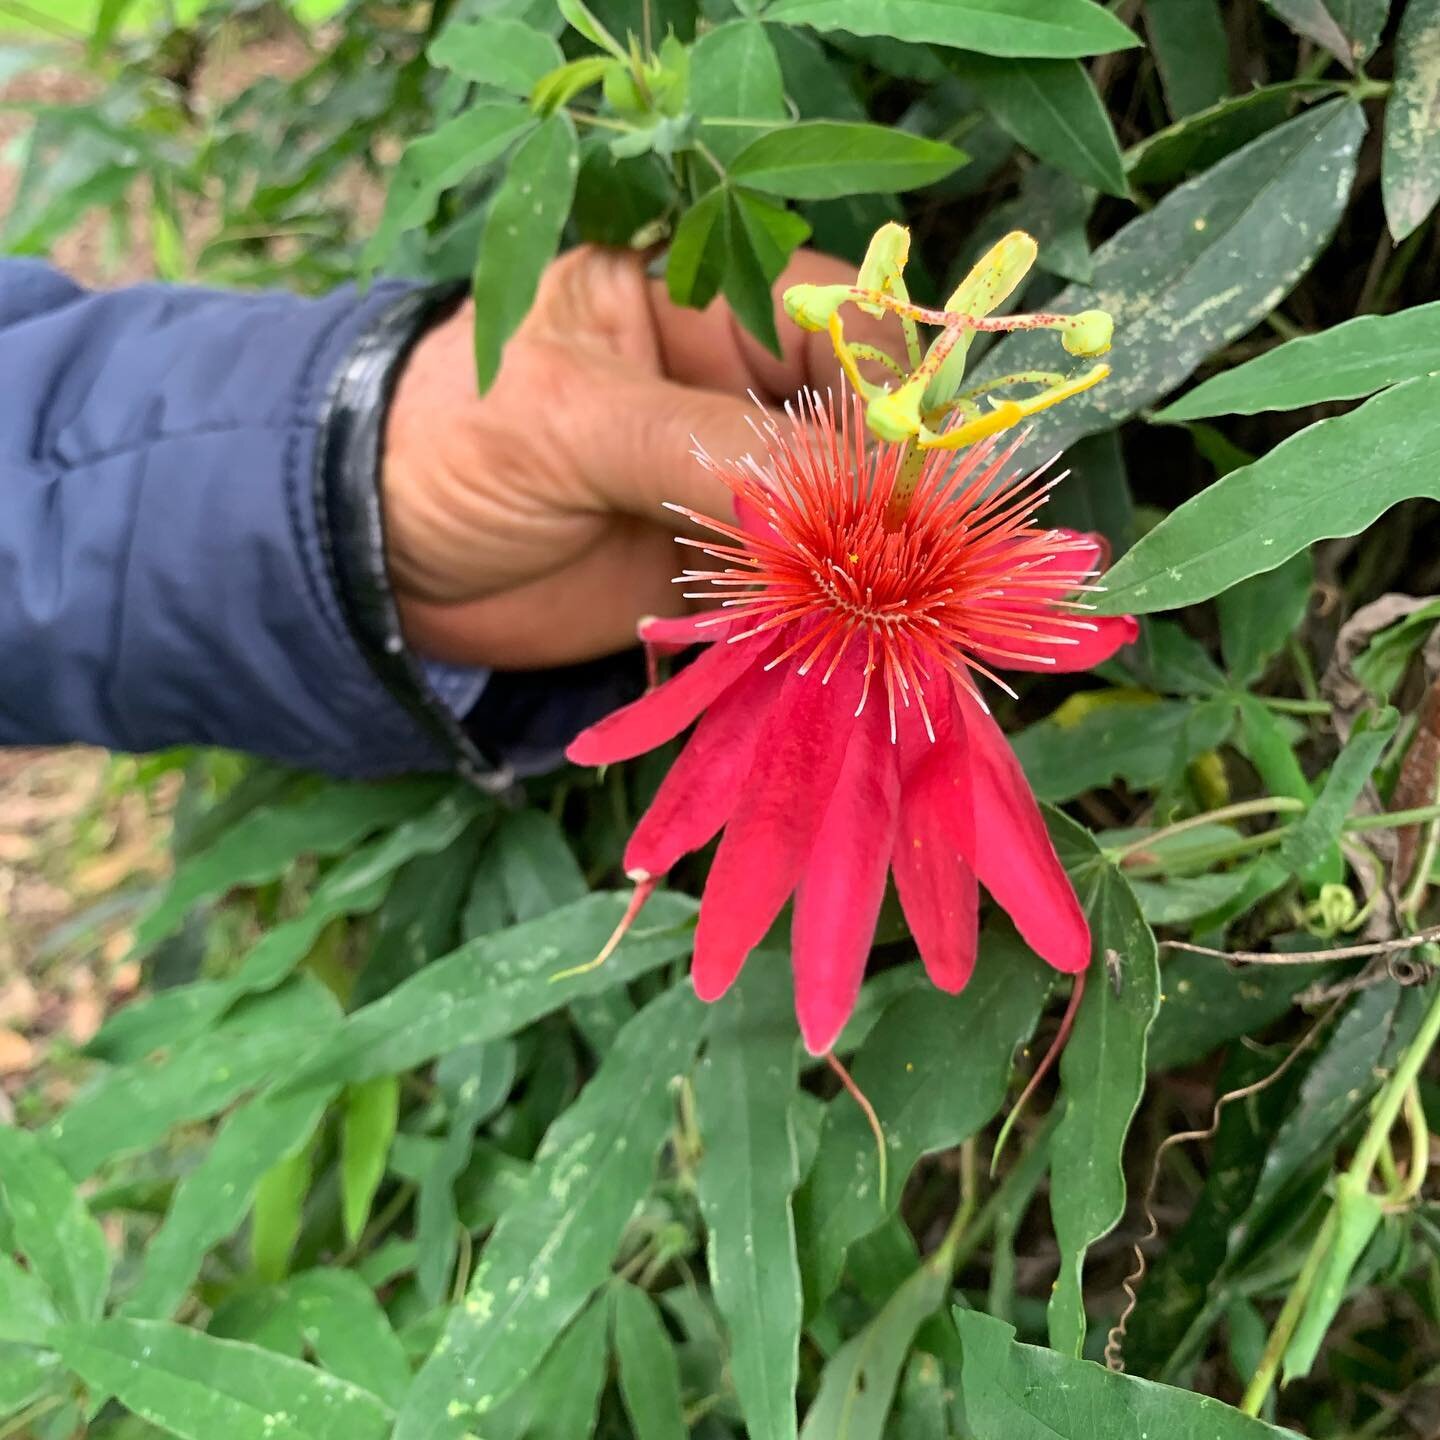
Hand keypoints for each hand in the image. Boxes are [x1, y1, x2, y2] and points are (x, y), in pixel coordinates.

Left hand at [381, 245, 888, 669]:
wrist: (377, 563)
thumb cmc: (446, 441)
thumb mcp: (571, 418)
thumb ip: (706, 446)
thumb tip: (847, 492)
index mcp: (699, 301)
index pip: (837, 314)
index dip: (893, 375)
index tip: (918, 451)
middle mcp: (731, 387)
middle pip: (857, 421)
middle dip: (892, 483)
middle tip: (916, 548)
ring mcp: (732, 483)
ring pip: (838, 511)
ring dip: (867, 558)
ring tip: (896, 604)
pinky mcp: (719, 568)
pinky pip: (797, 584)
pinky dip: (826, 612)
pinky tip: (852, 636)